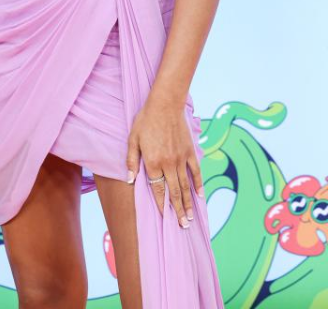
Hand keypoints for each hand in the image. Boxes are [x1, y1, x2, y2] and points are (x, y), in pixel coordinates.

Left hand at [126, 97, 202, 227]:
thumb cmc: (145, 120)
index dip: (162, 204)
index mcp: (153, 162)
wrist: (165, 104)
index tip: (165, 219)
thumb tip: (129, 180)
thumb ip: (131, 160)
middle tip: (183, 226)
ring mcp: (181, 159)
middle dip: (178, 211)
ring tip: (190, 218)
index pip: (158, 189)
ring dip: (188, 203)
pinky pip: (196, 172)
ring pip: (186, 185)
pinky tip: (200, 196)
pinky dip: (198, 185)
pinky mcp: (190, 152)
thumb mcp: (132, 139)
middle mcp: (168, 164)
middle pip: (174, 192)